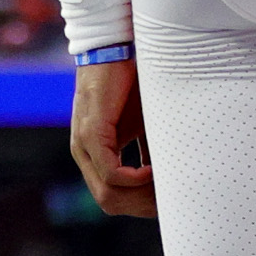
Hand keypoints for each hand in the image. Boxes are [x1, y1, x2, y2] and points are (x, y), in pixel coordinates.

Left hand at [68, 56, 155, 216]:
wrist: (113, 50)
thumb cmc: (130, 85)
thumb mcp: (143, 126)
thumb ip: (150, 151)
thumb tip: (171, 177)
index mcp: (94, 155)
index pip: (113, 197)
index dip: (141, 205)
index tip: (169, 200)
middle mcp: (84, 155)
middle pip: (110, 203)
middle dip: (142, 206)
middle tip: (171, 197)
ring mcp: (84, 146)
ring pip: (108, 194)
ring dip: (141, 195)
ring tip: (166, 183)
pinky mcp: (92, 133)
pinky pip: (111, 172)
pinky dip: (135, 178)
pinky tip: (154, 170)